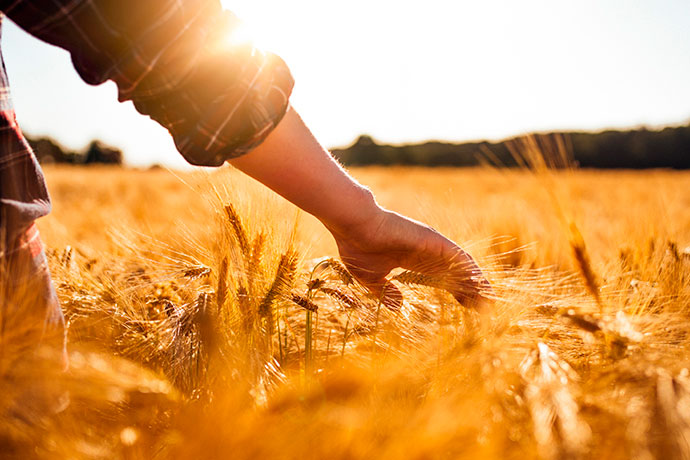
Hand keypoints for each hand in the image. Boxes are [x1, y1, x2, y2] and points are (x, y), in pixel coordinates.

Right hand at [326, 206, 491, 309]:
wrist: (354, 225)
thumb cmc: (357, 247)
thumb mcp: (371, 278)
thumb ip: (385, 292)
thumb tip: (399, 306)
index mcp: (413, 260)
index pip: (442, 278)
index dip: (456, 292)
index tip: (467, 308)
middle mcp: (426, 252)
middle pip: (456, 273)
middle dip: (471, 290)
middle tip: (486, 309)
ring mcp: (431, 244)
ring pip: (461, 265)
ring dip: (476, 282)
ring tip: (489, 299)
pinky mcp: (432, 239)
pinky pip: (458, 256)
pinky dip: (470, 270)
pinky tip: (480, 284)